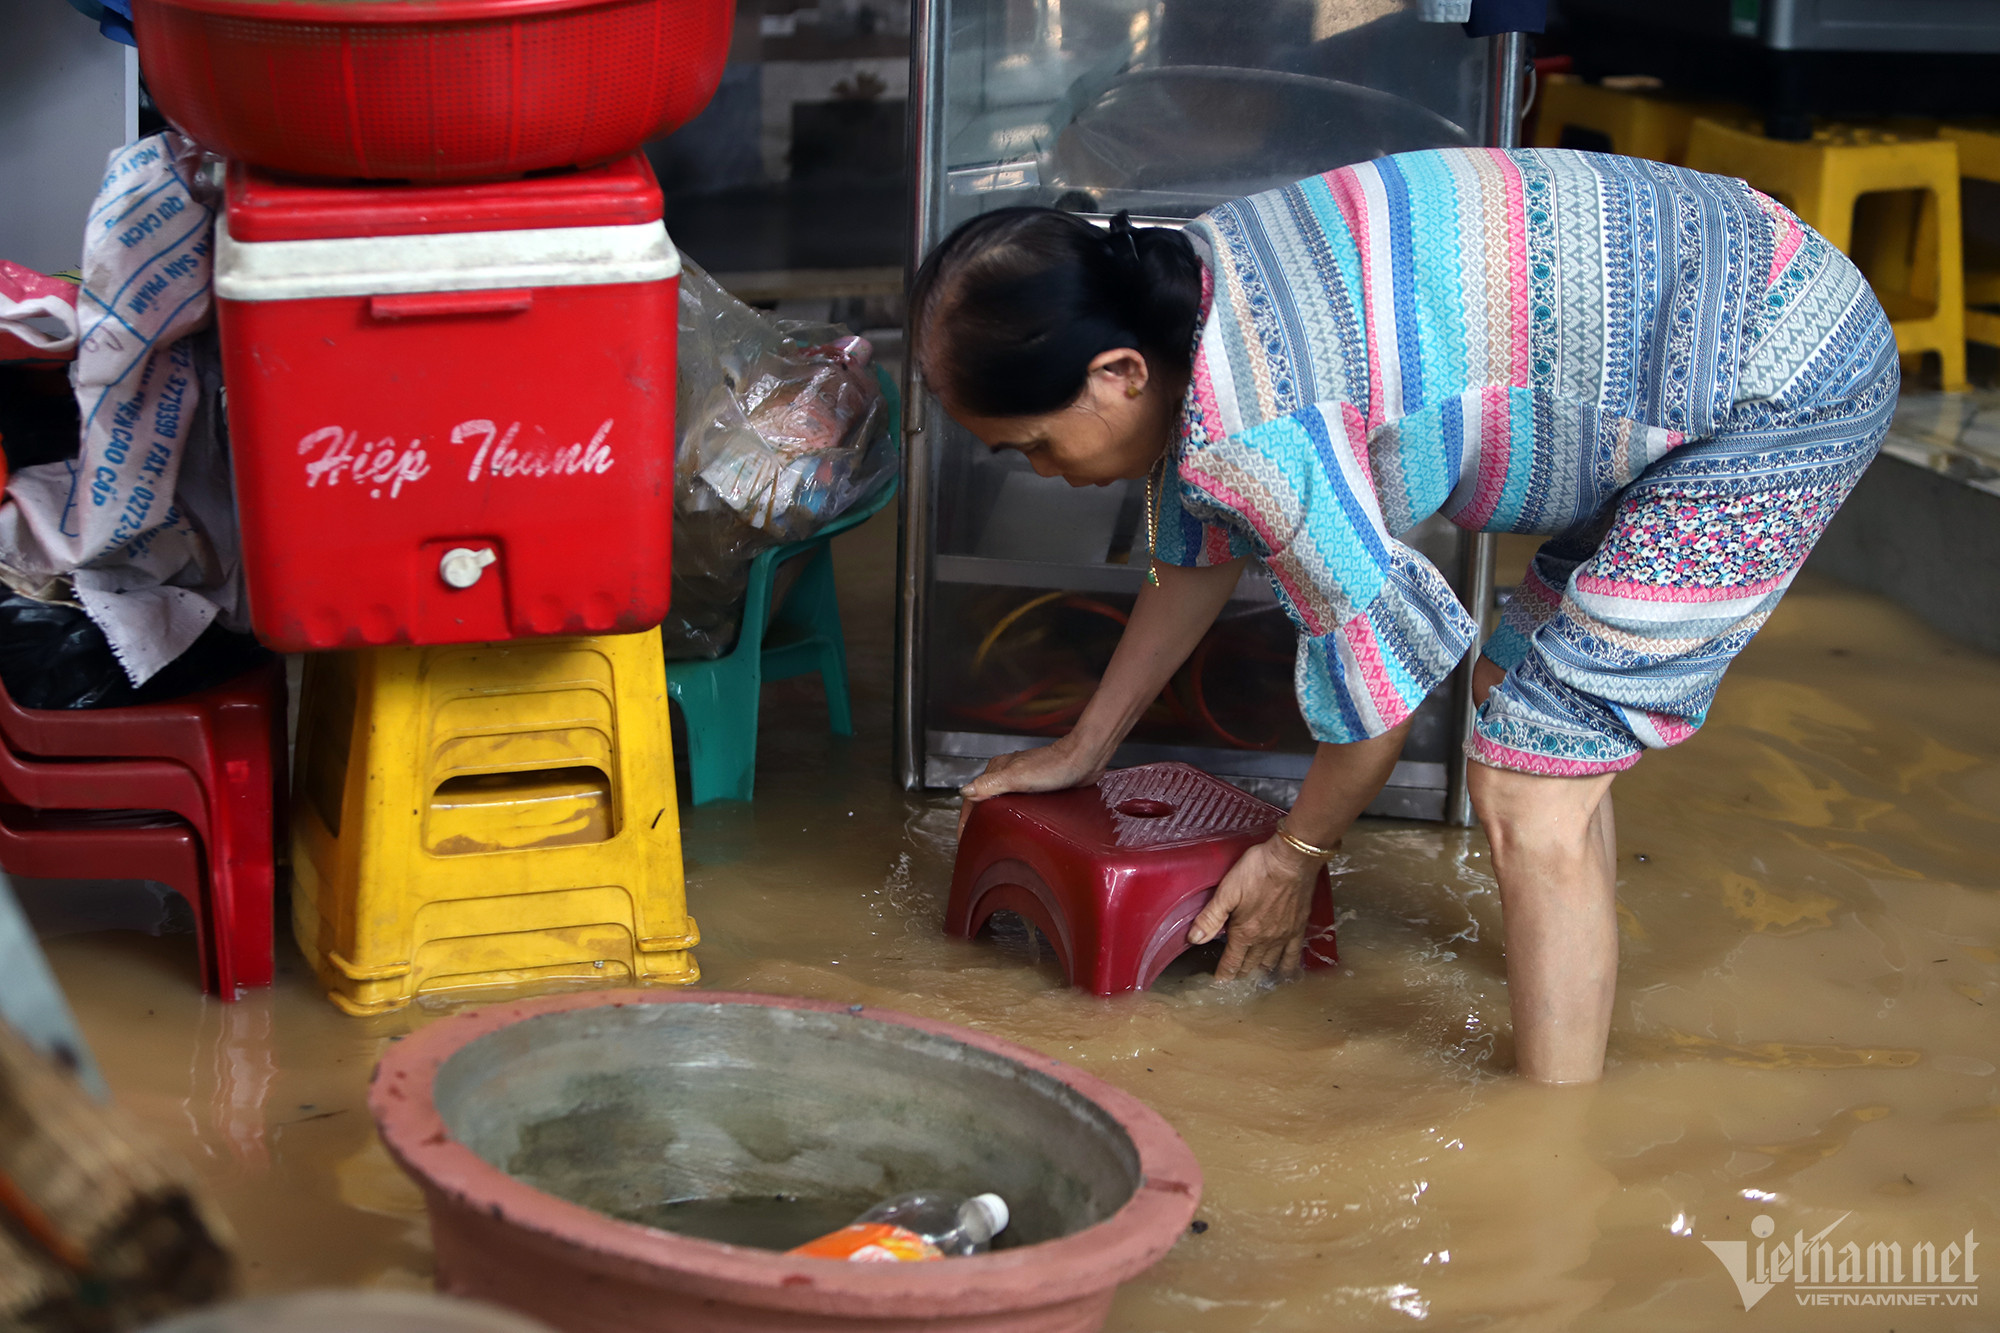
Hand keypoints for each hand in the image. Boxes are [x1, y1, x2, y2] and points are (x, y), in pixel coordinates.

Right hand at [957, 734, 1108, 834]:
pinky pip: (1018, 805)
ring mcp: (1022, 780)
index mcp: (997, 769)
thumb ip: (990, 784)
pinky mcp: (1037, 788)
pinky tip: (1018, 827)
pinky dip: (1012, 816)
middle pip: (984, 801)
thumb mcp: (1017, 777)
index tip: (964, 838)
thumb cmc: (1054, 766)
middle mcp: (1007, 773)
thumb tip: (966, 792)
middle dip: (977, 820)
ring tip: (993, 839)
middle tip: (976, 842)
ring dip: (994, 819)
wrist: (1084, 760)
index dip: (966, 818)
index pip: (972, 796)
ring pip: (1001, 803)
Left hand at [1187, 836, 1321, 981]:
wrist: (1291, 860)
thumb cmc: (1257, 871)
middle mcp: (1265, 940)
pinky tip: (1284, 972)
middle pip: (1250, 964)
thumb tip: (1193, 939)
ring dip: (1260, 970)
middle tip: (1234, 975)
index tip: (1220, 980)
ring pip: (1270, 963)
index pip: (1232, 962)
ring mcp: (1284, 937)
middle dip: (1240, 971)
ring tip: (1254, 974)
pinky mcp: (1298, 928)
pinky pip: (1293, 955)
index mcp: (1245, 933)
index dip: (1224, 973)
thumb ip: (1210, 918)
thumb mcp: (1227, 892)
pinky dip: (1286, 967)